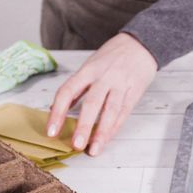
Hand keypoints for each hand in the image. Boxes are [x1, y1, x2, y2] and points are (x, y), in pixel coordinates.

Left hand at [47, 33, 157, 155]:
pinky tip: (107, 138)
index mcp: (88, 69)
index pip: (68, 91)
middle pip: (92, 103)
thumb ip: (77, 86)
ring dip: (101, 132)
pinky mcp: (135, 90)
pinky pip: (124, 112)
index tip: (51, 131)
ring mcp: (121, 84)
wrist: (141, 43)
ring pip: (111, 110)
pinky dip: (115, 127)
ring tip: (94, 149)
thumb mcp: (91, 64)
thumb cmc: (113, 55)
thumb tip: (58, 108)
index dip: (58, 112)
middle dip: (83, 126)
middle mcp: (104, 76)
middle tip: (75, 145)